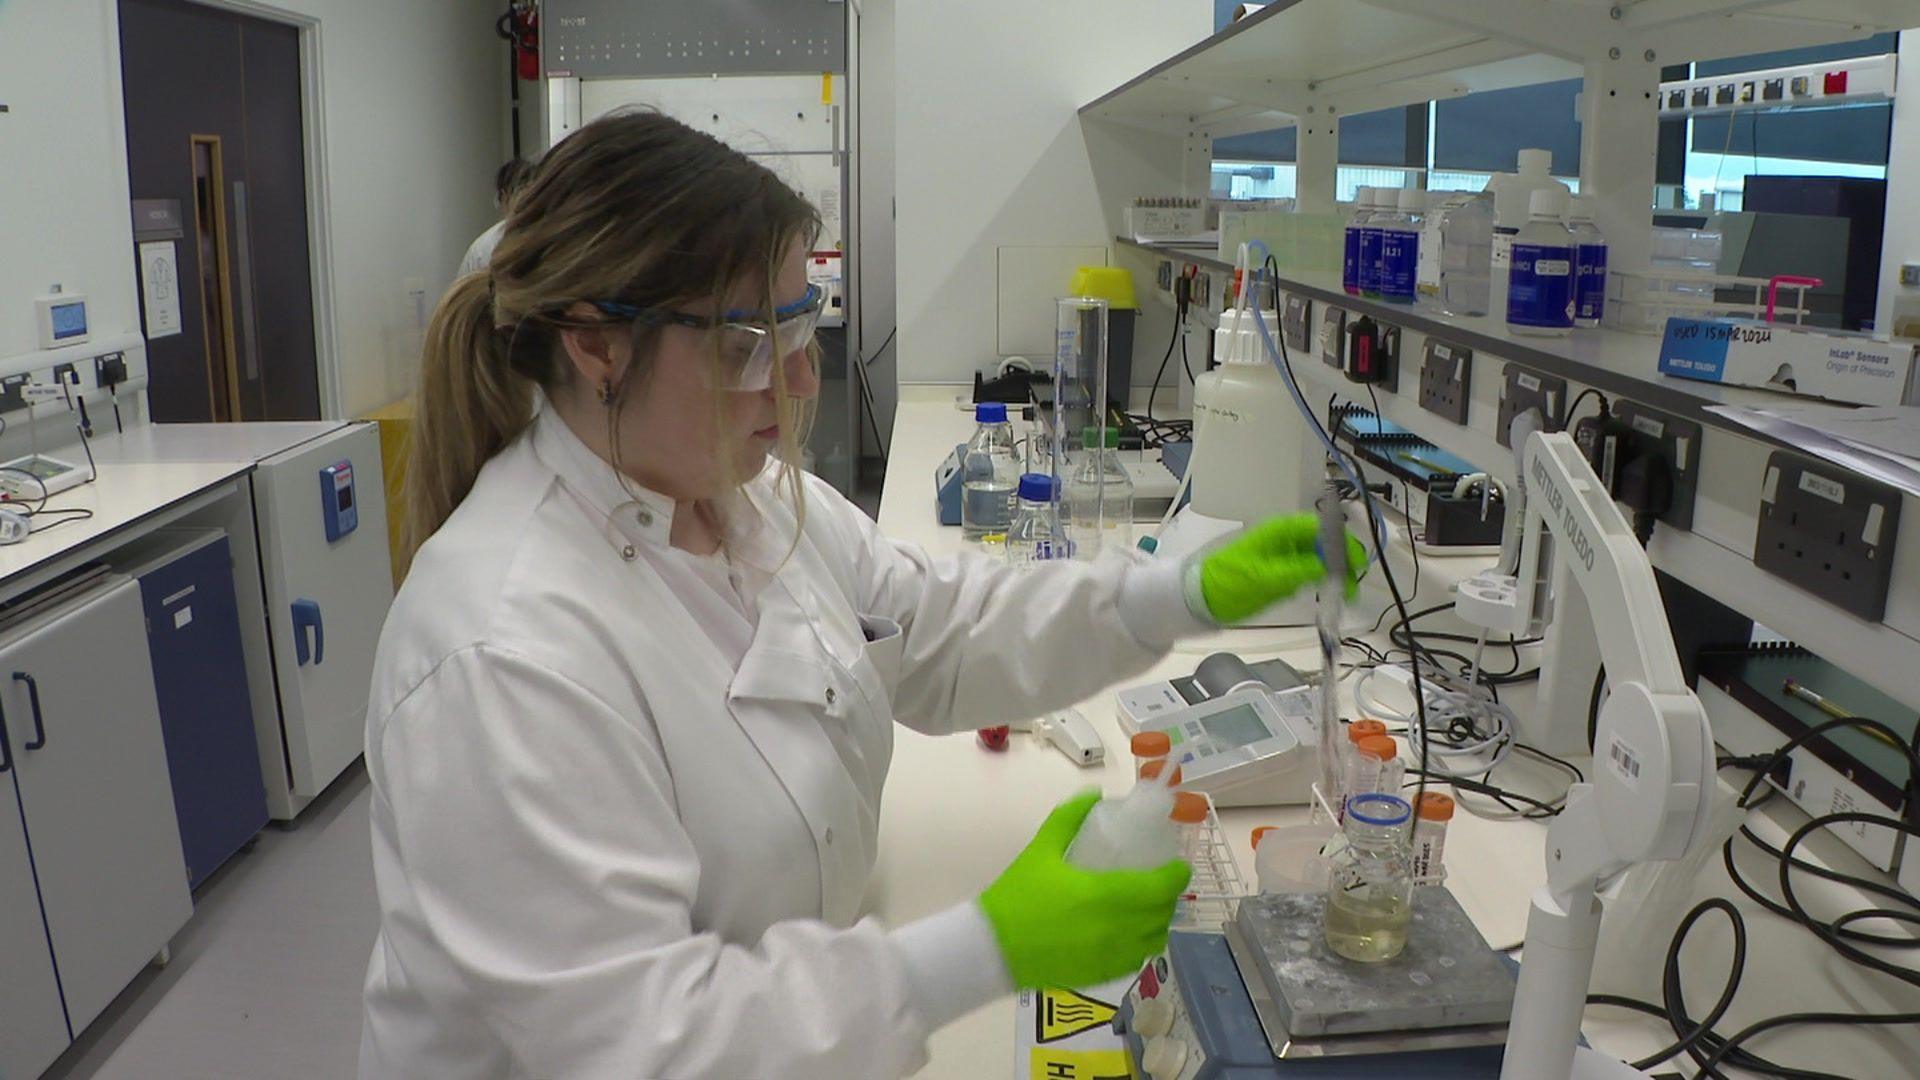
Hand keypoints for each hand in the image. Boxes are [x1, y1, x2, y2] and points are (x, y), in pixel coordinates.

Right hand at [977, 790, 1190, 988]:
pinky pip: (1137, 960)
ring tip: (1147, 907)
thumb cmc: (1017, 896)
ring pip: (1154, 940)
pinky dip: (1141, 945)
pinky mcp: (1102, 974)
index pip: (1160, 886)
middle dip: (1167, 895)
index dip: (1176, 874)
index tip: (1175, 863)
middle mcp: (1116, 928)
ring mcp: (1111, 956)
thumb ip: (1069, 817)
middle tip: (1159, 880)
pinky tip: (1128, 933)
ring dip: (1158, 922)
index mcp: (1105, 894)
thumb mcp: (1041, 849)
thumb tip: (1094, 794)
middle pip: (1162, 913)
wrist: (991, 948)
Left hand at [1193, 512, 1366, 624]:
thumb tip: (1331, 567)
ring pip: (1319, 558)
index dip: (1344, 545)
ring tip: (1345, 595)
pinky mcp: (1279, 570)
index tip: (1357, 566)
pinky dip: (1319, 581)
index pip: (1323, 529)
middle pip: (1325, 544)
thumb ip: (1301, 571)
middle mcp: (1285, 538)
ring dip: (1334, 574)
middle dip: (1342, 563)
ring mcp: (1283, 554)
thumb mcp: (1267, 578)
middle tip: (1352, 588)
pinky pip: (1307, 571)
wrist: (1198, 596)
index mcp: (1281, 530)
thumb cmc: (1228, 582)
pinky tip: (1327, 594)